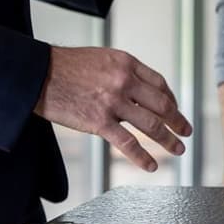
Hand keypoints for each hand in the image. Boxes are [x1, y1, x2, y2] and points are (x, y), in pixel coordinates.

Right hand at [37, 46, 191, 171]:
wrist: (37, 74)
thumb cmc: (65, 66)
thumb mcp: (101, 58)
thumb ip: (122, 72)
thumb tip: (139, 88)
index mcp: (127, 64)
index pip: (160, 84)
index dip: (172, 100)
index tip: (175, 110)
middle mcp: (125, 81)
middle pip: (162, 105)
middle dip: (178, 121)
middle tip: (186, 131)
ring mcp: (113, 103)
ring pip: (151, 125)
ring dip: (168, 140)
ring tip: (178, 149)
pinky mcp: (99, 122)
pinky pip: (128, 143)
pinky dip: (142, 157)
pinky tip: (151, 165)